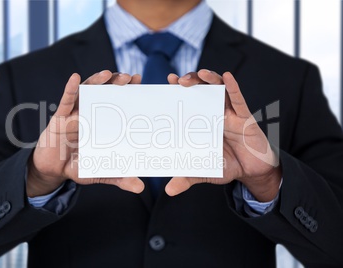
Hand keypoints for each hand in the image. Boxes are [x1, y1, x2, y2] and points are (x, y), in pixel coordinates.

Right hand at [27, 71, 144, 196]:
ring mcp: (75, 114)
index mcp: (102, 123)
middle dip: (116, 83)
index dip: (127, 91)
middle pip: (104, 92)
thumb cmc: (78, 166)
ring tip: (108, 74)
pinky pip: (65, 101)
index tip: (139, 82)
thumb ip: (119, 177)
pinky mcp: (59, 119)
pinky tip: (74, 78)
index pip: (117, 103)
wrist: (54, 170)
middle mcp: (90, 114)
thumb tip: (140, 187)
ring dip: (97, 81)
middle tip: (129, 77)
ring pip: (86, 92)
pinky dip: (70, 89)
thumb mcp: (101, 172)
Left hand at [165, 70, 281, 201]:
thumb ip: (188, 177)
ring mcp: (230, 113)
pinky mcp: (245, 117)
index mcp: (203, 122)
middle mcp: (215, 113)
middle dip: (191, 80)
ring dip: (209, 78)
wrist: (253, 171)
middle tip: (178, 81)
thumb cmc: (228, 166)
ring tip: (200, 74)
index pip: (189, 101)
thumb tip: (169, 191)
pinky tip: (227, 77)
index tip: (166, 82)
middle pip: (202, 89)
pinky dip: (233, 87)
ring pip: (219, 89)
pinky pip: (239, 99)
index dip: (178, 91)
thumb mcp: (205, 171)